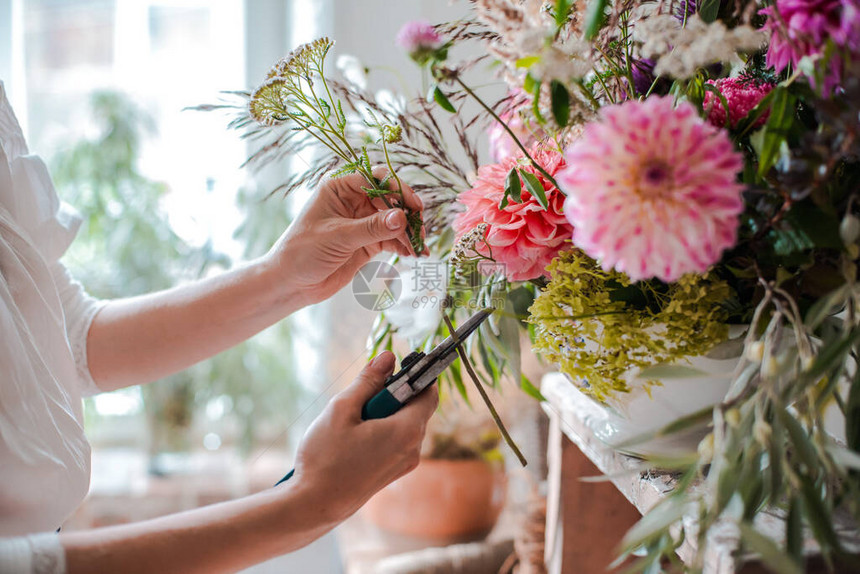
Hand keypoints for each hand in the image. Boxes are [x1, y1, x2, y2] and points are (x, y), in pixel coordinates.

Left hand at [265, 170, 425, 307]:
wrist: (292, 283)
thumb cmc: (303, 251)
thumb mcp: (338, 237)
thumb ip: (371, 228)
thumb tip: (402, 217)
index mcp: (339, 186)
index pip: (376, 178)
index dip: (397, 189)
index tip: (413, 206)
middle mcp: (354, 199)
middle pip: (391, 198)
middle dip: (407, 214)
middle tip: (420, 230)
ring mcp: (363, 221)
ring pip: (395, 220)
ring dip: (409, 232)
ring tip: (419, 248)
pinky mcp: (369, 241)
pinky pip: (393, 238)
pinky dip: (404, 245)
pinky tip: (413, 254)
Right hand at [288, 351, 436, 521]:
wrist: (315, 504)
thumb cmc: (326, 458)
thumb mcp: (342, 409)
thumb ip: (367, 381)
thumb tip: (388, 357)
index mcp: (406, 430)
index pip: (429, 392)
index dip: (417, 374)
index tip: (398, 364)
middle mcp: (413, 448)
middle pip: (416, 407)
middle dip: (394, 393)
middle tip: (363, 394)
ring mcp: (405, 463)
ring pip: (404, 423)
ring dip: (385, 412)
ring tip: (354, 419)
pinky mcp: (394, 472)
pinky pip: (397, 439)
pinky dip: (382, 429)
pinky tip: (355, 436)